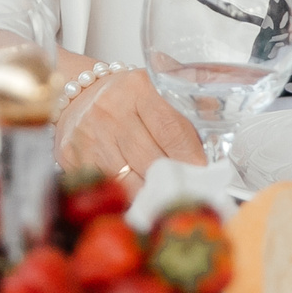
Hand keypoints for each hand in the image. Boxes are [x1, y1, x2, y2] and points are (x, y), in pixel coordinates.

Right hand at [53, 69, 205, 194]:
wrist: (76, 94)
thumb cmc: (124, 98)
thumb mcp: (157, 90)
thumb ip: (188, 110)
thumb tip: (219, 137)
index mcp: (138, 88)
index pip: (172, 130)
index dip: (191, 159)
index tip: (203, 176)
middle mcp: (111, 110)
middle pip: (152, 160)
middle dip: (174, 182)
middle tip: (190, 197)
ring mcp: (89, 135)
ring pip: (128, 180)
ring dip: (151, 195)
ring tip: (167, 204)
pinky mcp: (71, 156)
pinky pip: (106, 186)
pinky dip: (124, 198)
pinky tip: (137, 202)